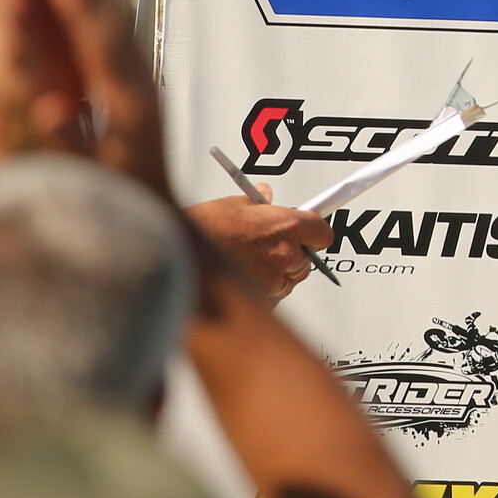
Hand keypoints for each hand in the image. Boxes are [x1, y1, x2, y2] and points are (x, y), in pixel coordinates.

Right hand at [184, 193, 330, 305]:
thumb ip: (257, 203)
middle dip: (292, 253)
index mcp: (285, 226)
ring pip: (288, 279)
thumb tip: (266, 196)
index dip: (315, 232)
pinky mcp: (262, 302)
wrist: (175, 256)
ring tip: (246, 262)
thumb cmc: (200, 231)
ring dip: (276, 273)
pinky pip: (272, 297)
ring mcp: (274, 280)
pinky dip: (262, 290)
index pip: (322, 232)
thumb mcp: (232, 205)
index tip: (312, 232)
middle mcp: (285, 255)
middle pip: (306, 259)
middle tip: (267, 247)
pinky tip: (240, 277)